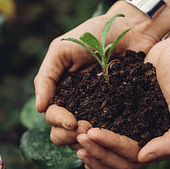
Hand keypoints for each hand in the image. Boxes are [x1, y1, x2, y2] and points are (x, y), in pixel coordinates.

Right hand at [34, 5, 158, 147]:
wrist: (130, 28)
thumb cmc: (92, 34)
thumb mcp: (61, 50)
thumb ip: (47, 77)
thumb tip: (39, 108)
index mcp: (61, 92)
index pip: (52, 115)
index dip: (58, 122)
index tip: (71, 122)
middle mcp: (78, 104)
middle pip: (63, 133)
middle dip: (70, 135)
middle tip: (85, 128)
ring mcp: (99, 110)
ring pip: (85, 138)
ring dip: (87, 140)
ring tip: (97, 132)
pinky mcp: (122, 112)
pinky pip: (112, 131)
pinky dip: (108, 137)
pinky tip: (111, 136)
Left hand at [76, 32, 169, 168]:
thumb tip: (143, 158)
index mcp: (166, 146)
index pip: (132, 158)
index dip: (109, 149)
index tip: (90, 133)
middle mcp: (150, 143)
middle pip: (118, 161)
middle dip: (97, 152)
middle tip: (78, 136)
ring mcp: (137, 129)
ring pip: (111, 152)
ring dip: (93, 148)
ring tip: (75, 136)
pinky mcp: (127, 113)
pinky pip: (108, 132)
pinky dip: (94, 137)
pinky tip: (80, 133)